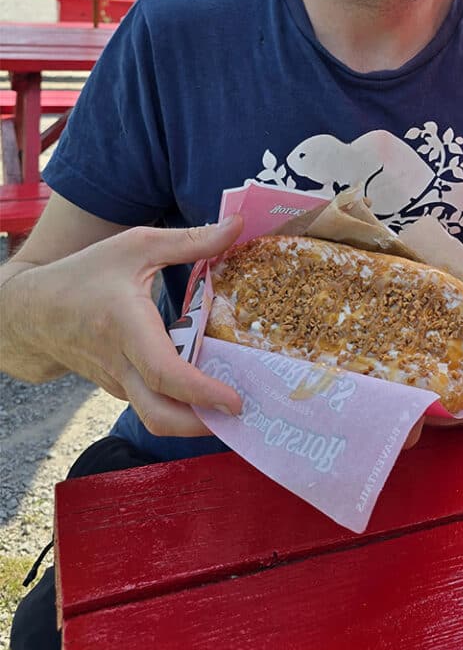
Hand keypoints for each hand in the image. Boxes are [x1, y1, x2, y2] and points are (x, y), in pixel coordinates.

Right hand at [14, 214, 247, 438]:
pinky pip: (149, 402)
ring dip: (192, 418)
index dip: (201, 392)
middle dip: (200, 425)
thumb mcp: (138, 245)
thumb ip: (191, 239)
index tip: (234, 400)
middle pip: (158, 415)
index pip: (163, 374)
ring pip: (155, 413)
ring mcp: (116, 380)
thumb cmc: (87, 273)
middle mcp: (119, 363)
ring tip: (234, 407)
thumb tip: (238, 224)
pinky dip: (178, 404)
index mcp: (126, 326)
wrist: (34, 312)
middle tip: (242, 416)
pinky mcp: (117, 385)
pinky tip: (206, 389)